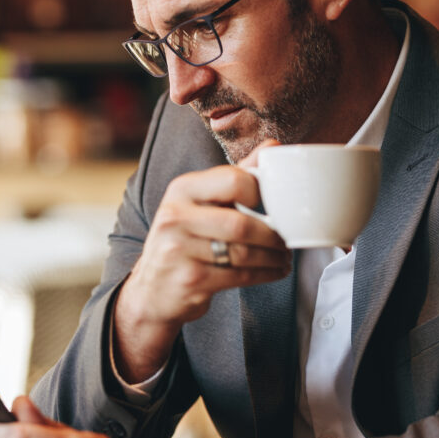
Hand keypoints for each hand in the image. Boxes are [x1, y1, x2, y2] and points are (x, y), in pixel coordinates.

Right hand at [115, 140, 289, 380]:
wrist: (152, 291)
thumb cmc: (184, 240)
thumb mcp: (199, 203)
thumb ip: (234, 176)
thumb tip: (274, 146)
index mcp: (182, 189)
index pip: (233, 180)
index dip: (262, 193)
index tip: (277, 205)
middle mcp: (175, 216)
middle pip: (240, 223)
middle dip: (272, 235)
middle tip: (286, 240)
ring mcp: (179, 250)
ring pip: (242, 252)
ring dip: (273, 257)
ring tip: (283, 257)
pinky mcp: (190, 280)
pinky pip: (239, 275)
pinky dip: (265, 274)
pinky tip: (274, 271)